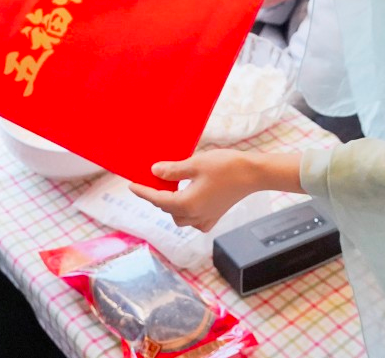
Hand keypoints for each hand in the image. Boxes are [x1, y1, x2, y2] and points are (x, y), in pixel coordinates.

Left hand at [128, 150, 267, 232]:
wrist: (253, 174)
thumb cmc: (226, 167)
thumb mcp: (195, 164)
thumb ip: (172, 171)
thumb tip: (154, 172)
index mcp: (187, 204)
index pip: (158, 200)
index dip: (143, 192)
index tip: (131, 185)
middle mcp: (195, 216)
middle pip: (167, 209)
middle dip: (158, 196)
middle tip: (152, 180)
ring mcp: (205, 218)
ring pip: (179, 217)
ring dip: (171, 205)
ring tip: (170, 188)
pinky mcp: (214, 217)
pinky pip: (194, 220)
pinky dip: (186, 212)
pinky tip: (187, 200)